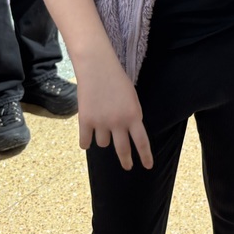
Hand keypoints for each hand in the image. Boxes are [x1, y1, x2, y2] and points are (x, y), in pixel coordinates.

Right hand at [75, 53, 152, 170]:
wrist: (97, 67)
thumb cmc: (117, 79)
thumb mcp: (132, 98)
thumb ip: (131, 116)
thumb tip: (127, 136)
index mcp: (134, 115)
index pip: (142, 142)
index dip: (145, 156)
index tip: (148, 166)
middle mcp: (118, 122)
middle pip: (123, 149)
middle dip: (126, 161)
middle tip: (128, 166)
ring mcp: (101, 123)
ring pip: (103, 143)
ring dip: (103, 137)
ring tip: (101, 122)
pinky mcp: (85, 121)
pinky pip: (85, 142)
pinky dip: (86, 142)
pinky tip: (87, 139)